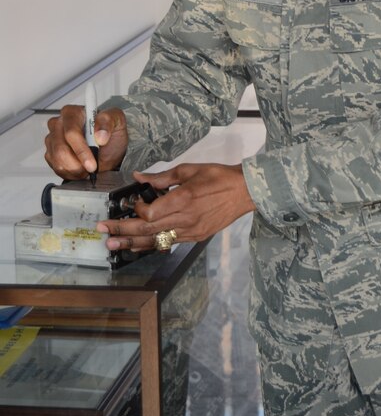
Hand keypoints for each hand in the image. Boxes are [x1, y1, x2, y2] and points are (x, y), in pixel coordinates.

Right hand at [44, 105, 127, 179]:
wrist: (108, 149)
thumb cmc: (111, 133)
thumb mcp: (117, 121)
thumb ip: (108, 122)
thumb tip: (100, 135)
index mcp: (73, 113)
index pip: (71, 133)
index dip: (81, 150)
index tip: (92, 163)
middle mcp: (60, 124)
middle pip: (61, 148)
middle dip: (78, 163)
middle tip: (92, 168)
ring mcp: (53, 139)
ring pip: (57, 160)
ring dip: (75, 169)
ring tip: (88, 168)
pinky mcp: (51, 153)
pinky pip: (56, 167)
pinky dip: (70, 173)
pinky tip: (80, 168)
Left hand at [96, 163, 255, 249]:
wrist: (244, 192)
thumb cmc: (217, 176)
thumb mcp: (188, 170)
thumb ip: (161, 177)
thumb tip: (138, 177)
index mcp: (183, 199)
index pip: (151, 213)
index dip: (136, 210)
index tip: (131, 202)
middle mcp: (185, 219)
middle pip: (147, 230)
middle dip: (122, 230)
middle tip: (103, 230)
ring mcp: (191, 231)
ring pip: (156, 241)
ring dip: (132, 243)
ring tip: (112, 245)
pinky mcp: (196, 237)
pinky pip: (169, 243)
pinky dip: (152, 244)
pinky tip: (138, 246)